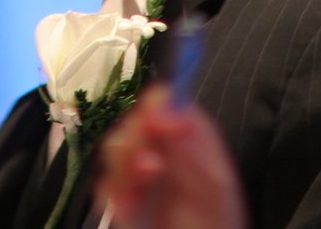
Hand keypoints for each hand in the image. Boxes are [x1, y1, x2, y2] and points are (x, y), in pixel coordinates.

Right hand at [98, 89, 246, 228]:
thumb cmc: (216, 220)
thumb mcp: (215, 183)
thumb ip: (195, 148)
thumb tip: (176, 113)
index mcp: (184, 137)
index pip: (163, 103)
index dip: (156, 104)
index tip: (159, 122)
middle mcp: (157, 150)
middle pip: (131, 123)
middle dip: (136, 136)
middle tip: (153, 160)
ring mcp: (137, 175)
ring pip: (112, 149)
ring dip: (125, 160)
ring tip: (148, 175)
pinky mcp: (121, 201)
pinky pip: (105, 186)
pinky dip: (116, 191)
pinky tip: (132, 203)